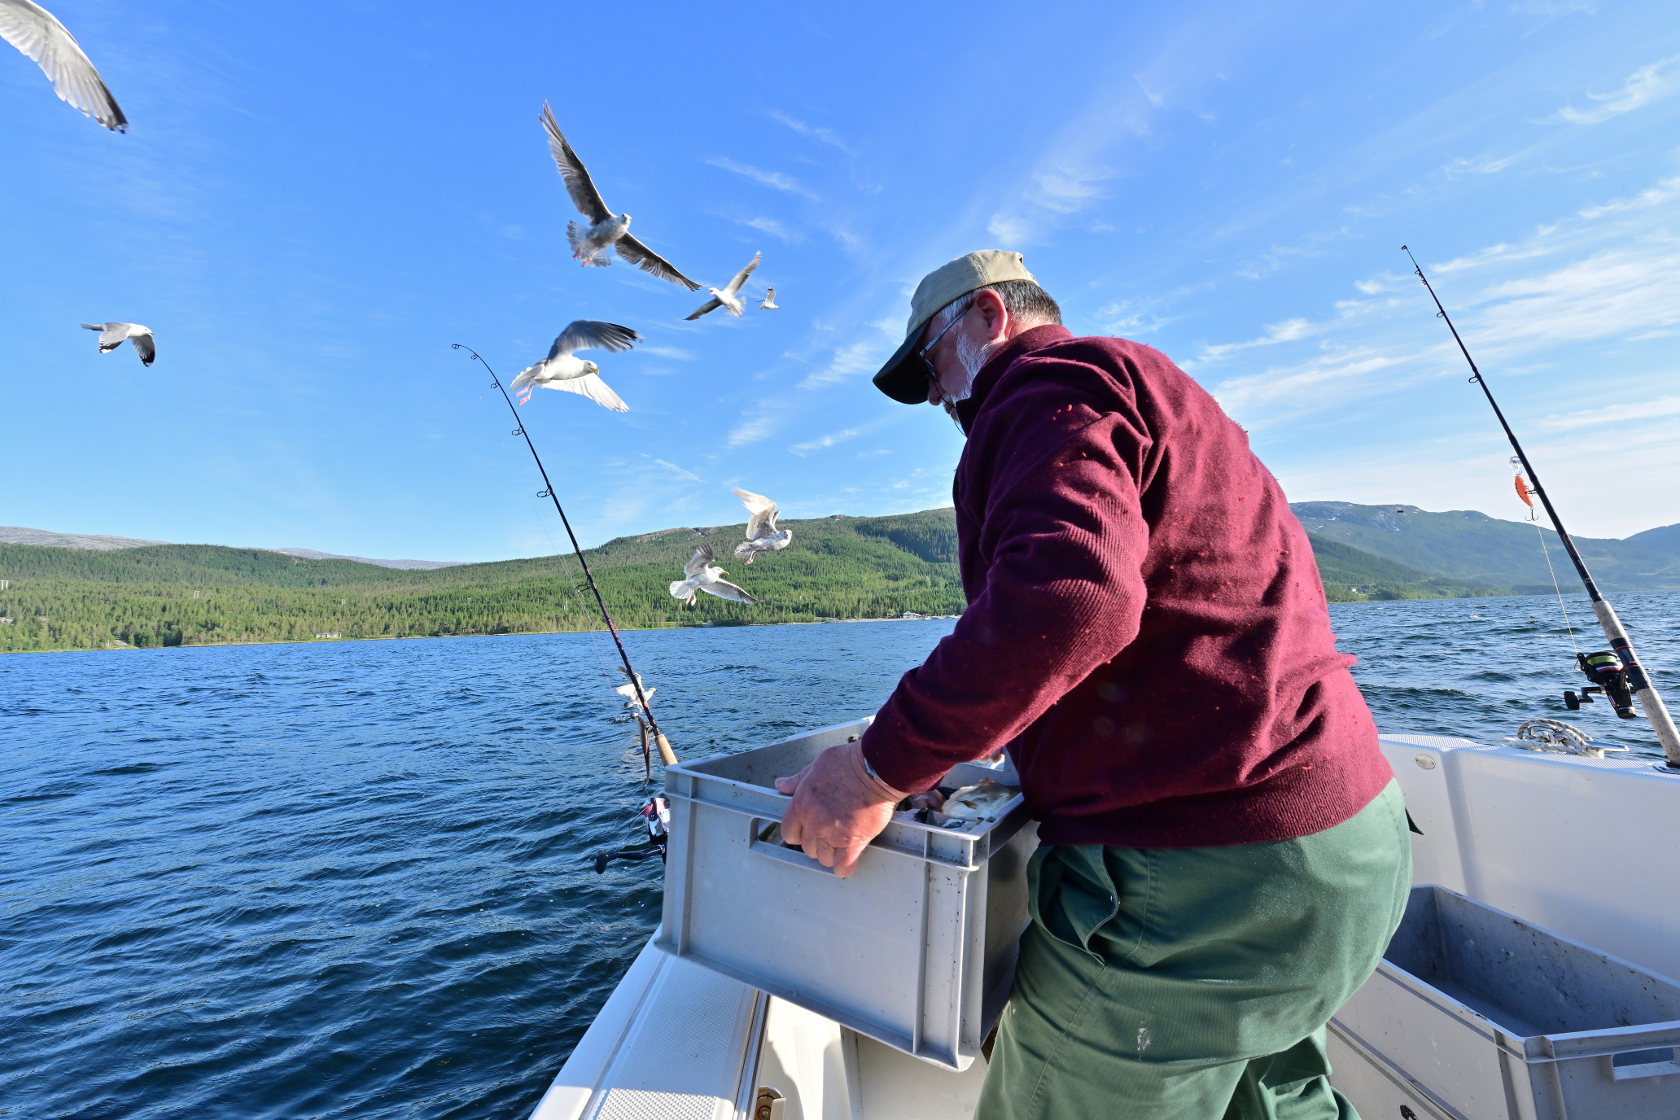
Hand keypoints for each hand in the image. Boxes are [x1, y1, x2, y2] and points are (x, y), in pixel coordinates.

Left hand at [775, 741, 901, 878]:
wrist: (875, 770)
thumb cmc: (848, 763)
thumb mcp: (816, 765)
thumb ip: (797, 780)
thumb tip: (781, 784)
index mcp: (801, 803)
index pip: (788, 832)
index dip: (798, 833)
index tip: (807, 830)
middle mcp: (814, 822)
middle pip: (807, 847)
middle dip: (817, 842)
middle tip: (830, 833)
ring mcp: (832, 834)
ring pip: (823, 858)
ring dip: (831, 854)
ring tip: (841, 844)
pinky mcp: (853, 842)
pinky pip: (843, 866)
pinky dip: (844, 867)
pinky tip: (849, 859)